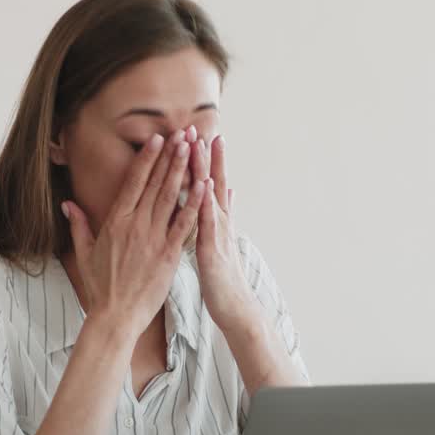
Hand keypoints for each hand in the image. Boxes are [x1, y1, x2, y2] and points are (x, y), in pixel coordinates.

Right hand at [63, 130, 204, 337]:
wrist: (115, 316)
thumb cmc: (100, 287)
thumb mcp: (84, 253)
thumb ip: (79, 225)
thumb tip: (68, 204)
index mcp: (115, 221)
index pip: (133, 182)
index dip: (147, 159)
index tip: (158, 139)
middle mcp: (135, 225)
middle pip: (155, 183)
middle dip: (170, 156)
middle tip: (183, 133)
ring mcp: (153, 239)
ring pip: (171, 197)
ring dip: (183, 171)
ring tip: (193, 149)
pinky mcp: (168, 255)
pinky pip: (184, 225)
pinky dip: (195, 204)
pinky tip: (205, 186)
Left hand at [194, 135, 257, 330]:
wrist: (235, 306)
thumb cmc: (223, 278)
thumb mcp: (222, 242)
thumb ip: (223, 214)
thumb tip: (227, 190)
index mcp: (216, 221)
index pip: (209, 185)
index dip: (205, 161)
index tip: (199, 135)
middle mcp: (219, 222)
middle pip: (212, 183)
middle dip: (206, 156)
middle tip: (201, 128)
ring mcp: (218, 234)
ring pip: (211, 197)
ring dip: (208, 170)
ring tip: (203, 146)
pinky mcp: (214, 249)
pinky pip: (209, 222)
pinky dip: (208, 203)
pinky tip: (207, 186)